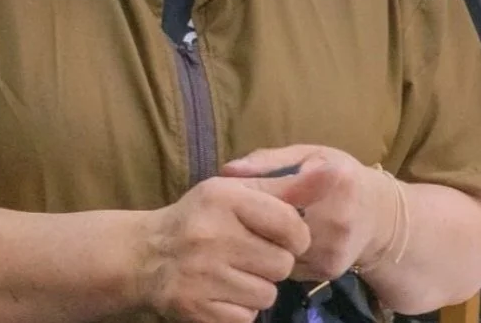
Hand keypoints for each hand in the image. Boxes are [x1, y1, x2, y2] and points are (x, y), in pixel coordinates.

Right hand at [136, 176, 310, 322]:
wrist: (146, 255)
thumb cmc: (201, 217)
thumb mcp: (236, 191)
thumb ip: (286, 187)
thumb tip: (335, 172)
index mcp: (223, 198)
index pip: (289, 224)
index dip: (293, 235)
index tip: (280, 235)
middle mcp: (211, 234)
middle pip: (281, 263)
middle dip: (271, 261)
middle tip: (247, 252)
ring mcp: (202, 275)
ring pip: (267, 294)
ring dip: (257, 286)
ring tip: (232, 271)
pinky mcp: (198, 310)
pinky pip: (248, 317)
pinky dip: (240, 308)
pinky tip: (221, 290)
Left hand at [222, 146, 396, 282]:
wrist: (380, 215)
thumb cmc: (336, 175)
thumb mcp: (308, 154)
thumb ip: (268, 160)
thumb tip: (226, 171)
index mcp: (336, 180)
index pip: (280, 192)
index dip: (255, 194)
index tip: (238, 192)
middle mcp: (339, 218)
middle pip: (278, 224)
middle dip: (257, 219)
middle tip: (242, 212)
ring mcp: (335, 249)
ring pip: (280, 249)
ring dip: (265, 239)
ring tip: (257, 224)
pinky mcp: (328, 271)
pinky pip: (288, 264)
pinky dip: (277, 253)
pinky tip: (274, 240)